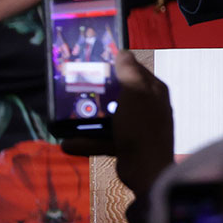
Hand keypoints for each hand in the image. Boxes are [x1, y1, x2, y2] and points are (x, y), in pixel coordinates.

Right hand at [60, 52, 173, 198]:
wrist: (146, 170)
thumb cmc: (141, 126)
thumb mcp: (135, 94)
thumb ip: (129, 73)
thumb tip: (123, 52)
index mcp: (154, 91)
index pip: (136, 70)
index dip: (117, 65)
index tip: (95, 63)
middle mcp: (149, 106)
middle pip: (121, 94)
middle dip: (100, 92)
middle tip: (77, 88)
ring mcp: (138, 127)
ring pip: (110, 118)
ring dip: (89, 119)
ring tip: (68, 116)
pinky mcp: (128, 145)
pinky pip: (106, 138)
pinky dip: (89, 141)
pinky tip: (68, 143)